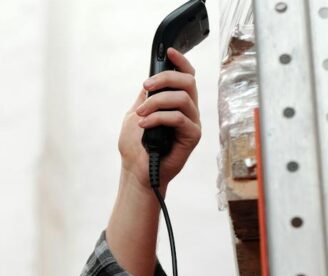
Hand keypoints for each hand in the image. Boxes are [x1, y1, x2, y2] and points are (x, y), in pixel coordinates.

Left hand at [117, 47, 201, 191]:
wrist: (136, 171)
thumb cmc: (136, 146)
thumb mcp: (137, 113)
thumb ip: (147, 97)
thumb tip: (152, 78)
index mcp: (176, 102)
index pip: (187, 76)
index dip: (181, 62)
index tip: (169, 51)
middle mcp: (188, 110)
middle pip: (188, 81)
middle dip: (165, 78)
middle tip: (146, 87)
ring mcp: (191, 122)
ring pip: (182, 98)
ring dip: (156, 102)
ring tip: (140, 114)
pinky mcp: (192, 136)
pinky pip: (179, 118)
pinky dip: (158, 118)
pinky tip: (145, 124)